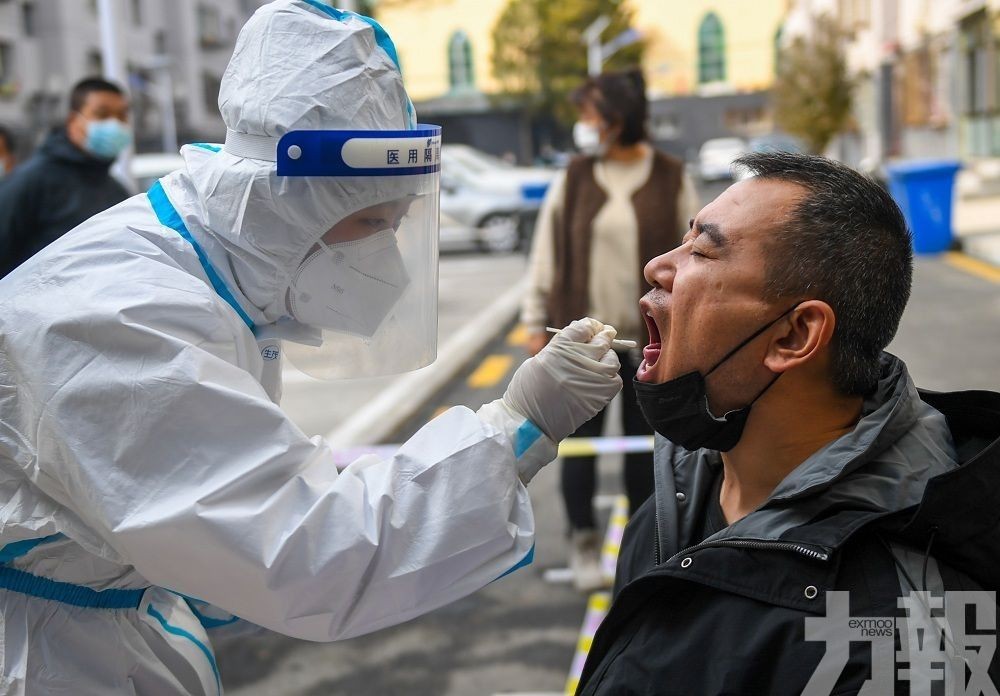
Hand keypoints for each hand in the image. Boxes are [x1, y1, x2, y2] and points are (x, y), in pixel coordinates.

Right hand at [503, 318, 621, 441]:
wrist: (530, 423)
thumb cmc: (528, 391)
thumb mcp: (539, 360)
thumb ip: (560, 347)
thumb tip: (581, 339)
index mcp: (560, 347)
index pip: (584, 327)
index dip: (590, 326)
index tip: (592, 328)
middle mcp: (578, 360)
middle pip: (601, 340)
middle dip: (604, 335)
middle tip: (607, 334)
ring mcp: (592, 378)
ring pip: (612, 359)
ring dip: (608, 357)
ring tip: (601, 360)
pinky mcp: (600, 396)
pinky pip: (615, 380)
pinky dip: (611, 378)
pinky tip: (601, 379)